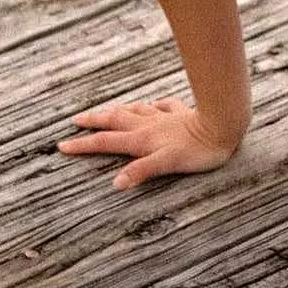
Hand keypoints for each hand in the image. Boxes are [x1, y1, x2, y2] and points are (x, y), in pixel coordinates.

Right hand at [56, 97, 240, 190]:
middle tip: (76, 120)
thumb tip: (115, 183)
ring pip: (136, 111)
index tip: (62, 145)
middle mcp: (150, 126)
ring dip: (119, 111)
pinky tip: (154, 104)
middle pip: (116, 121)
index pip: (107, 142)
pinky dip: (153, 105)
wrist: (225, 124)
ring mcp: (166, 117)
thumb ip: (141, 172)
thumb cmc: (198, 149)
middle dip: (95, 122)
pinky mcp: (182, 113)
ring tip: (108, 111)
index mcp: (142, 140)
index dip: (84, 145)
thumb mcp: (167, 164)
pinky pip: (163, 106)